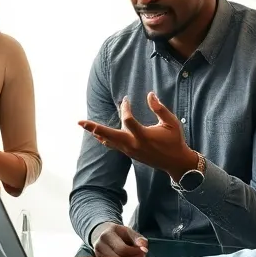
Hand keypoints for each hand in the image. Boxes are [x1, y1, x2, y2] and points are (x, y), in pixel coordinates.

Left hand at [79, 92, 197, 178]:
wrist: (175, 162)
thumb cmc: (174, 140)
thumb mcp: (171, 123)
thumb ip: (160, 109)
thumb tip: (150, 94)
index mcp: (144, 137)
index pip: (128, 120)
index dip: (125, 108)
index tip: (126, 99)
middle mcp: (134, 145)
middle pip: (109, 135)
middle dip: (95, 128)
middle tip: (80, 122)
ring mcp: (130, 151)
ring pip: (109, 141)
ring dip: (97, 133)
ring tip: (84, 125)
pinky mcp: (130, 154)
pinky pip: (114, 146)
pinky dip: (105, 139)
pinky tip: (97, 135)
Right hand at [92, 222, 148, 256]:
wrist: (103, 234)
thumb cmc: (119, 234)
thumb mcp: (129, 232)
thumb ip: (139, 239)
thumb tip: (144, 249)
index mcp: (107, 234)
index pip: (123, 249)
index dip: (136, 252)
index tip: (143, 251)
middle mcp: (99, 244)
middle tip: (142, 256)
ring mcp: (97, 254)